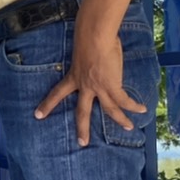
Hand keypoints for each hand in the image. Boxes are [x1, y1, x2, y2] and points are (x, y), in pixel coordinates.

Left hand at [35, 22, 144, 146]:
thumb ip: (89, 63)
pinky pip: (124, 100)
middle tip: (82, 143)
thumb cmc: (89, 38)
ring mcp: (99, 88)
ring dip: (120, 120)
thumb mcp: (83, 53)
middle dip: (82, 128)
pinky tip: (141, 110)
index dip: (47, 104)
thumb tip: (98, 62)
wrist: (95, 36)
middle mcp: (85, 86)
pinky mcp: (112, 86)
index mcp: (73, 77)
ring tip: (129, 128)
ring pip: (109, 110)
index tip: (38, 115)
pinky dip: (133, 106)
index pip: (57, 93)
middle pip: (82, 111)